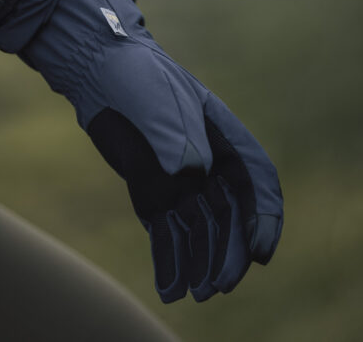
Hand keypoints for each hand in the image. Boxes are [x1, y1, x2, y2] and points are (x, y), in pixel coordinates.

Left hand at [23, 0, 283, 302]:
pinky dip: (170, 258)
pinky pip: (167, 229)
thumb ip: (176, 135)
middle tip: (220, 285)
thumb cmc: (134, 74)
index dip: (265, 218)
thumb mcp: (157, 98)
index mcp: (223, 134)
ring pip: (201, 228)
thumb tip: (190, 177)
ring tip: (198, 294)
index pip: (257, 180)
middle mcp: (207, 160)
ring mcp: (180, 176)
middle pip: (232, 214)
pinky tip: (170, 286)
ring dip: (203, 262)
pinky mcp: (152, 188)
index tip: (261, 253)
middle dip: (231, 252)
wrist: (97, 68)